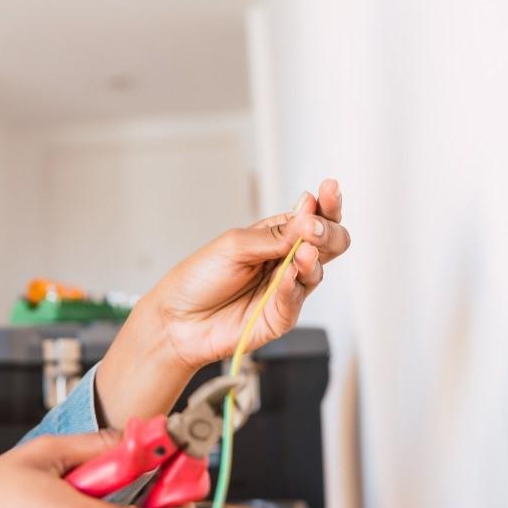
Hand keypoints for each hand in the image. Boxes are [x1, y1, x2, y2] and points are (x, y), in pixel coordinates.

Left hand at [148, 178, 350, 370]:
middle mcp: (286, 261)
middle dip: (328, 231)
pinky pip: (295, 300)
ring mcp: (286, 289)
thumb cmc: (200, 277)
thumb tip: (309, 214)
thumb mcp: (233, 245)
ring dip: (312, 258)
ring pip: (317, 271)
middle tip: (315, 227)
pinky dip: (293, 286)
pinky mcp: (280, 316)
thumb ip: (274, 235)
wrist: (177, 318)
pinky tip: (288, 275)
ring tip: (303, 251)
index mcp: (276, 236)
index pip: (312, 217)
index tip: (330, 189)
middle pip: (328, 244)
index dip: (326, 203)